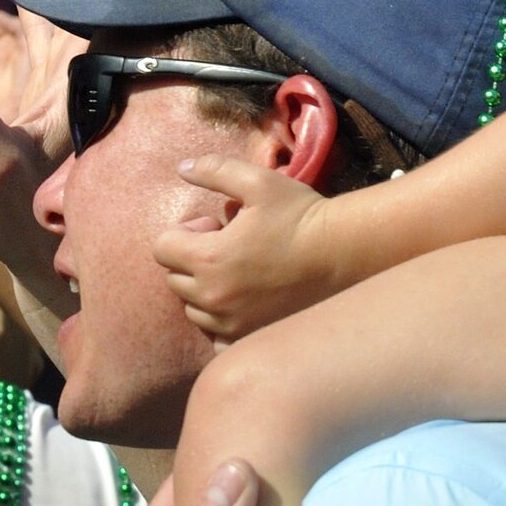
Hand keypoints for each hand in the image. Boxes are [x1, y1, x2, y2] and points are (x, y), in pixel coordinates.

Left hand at [154, 156, 339, 338]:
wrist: (344, 254)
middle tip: (230, 246)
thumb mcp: (258, 181)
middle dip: (193, 260)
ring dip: (205, 290)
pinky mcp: (249, 337)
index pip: (161, 248)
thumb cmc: (301, 215)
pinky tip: (245, 302)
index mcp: (208, 259)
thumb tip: (182, 167)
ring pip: (193, 309)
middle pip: (174, 279)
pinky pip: (215, 338)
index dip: (185, 232)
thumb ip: (214, 170)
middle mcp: (213, 297)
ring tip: (240, 273)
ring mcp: (231, 323)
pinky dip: (221, 322)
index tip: (216, 226)